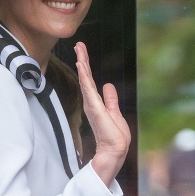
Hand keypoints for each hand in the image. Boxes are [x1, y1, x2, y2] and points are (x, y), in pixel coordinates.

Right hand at [74, 41, 130, 185]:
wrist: (115, 150)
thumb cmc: (115, 136)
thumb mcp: (114, 112)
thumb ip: (110, 99)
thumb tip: (108, 86)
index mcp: (96, 102)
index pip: (90, 80)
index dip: (86, 66)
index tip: (82, 53)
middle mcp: (91, 101)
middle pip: (86, 76)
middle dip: (83, 59)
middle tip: (79, 45)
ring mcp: (91, 103)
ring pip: (86, 79)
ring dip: (83, 64)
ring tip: (79, 50)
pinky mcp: (94, 106)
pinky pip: (88, 87)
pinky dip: (84, 75)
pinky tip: (82, 65)